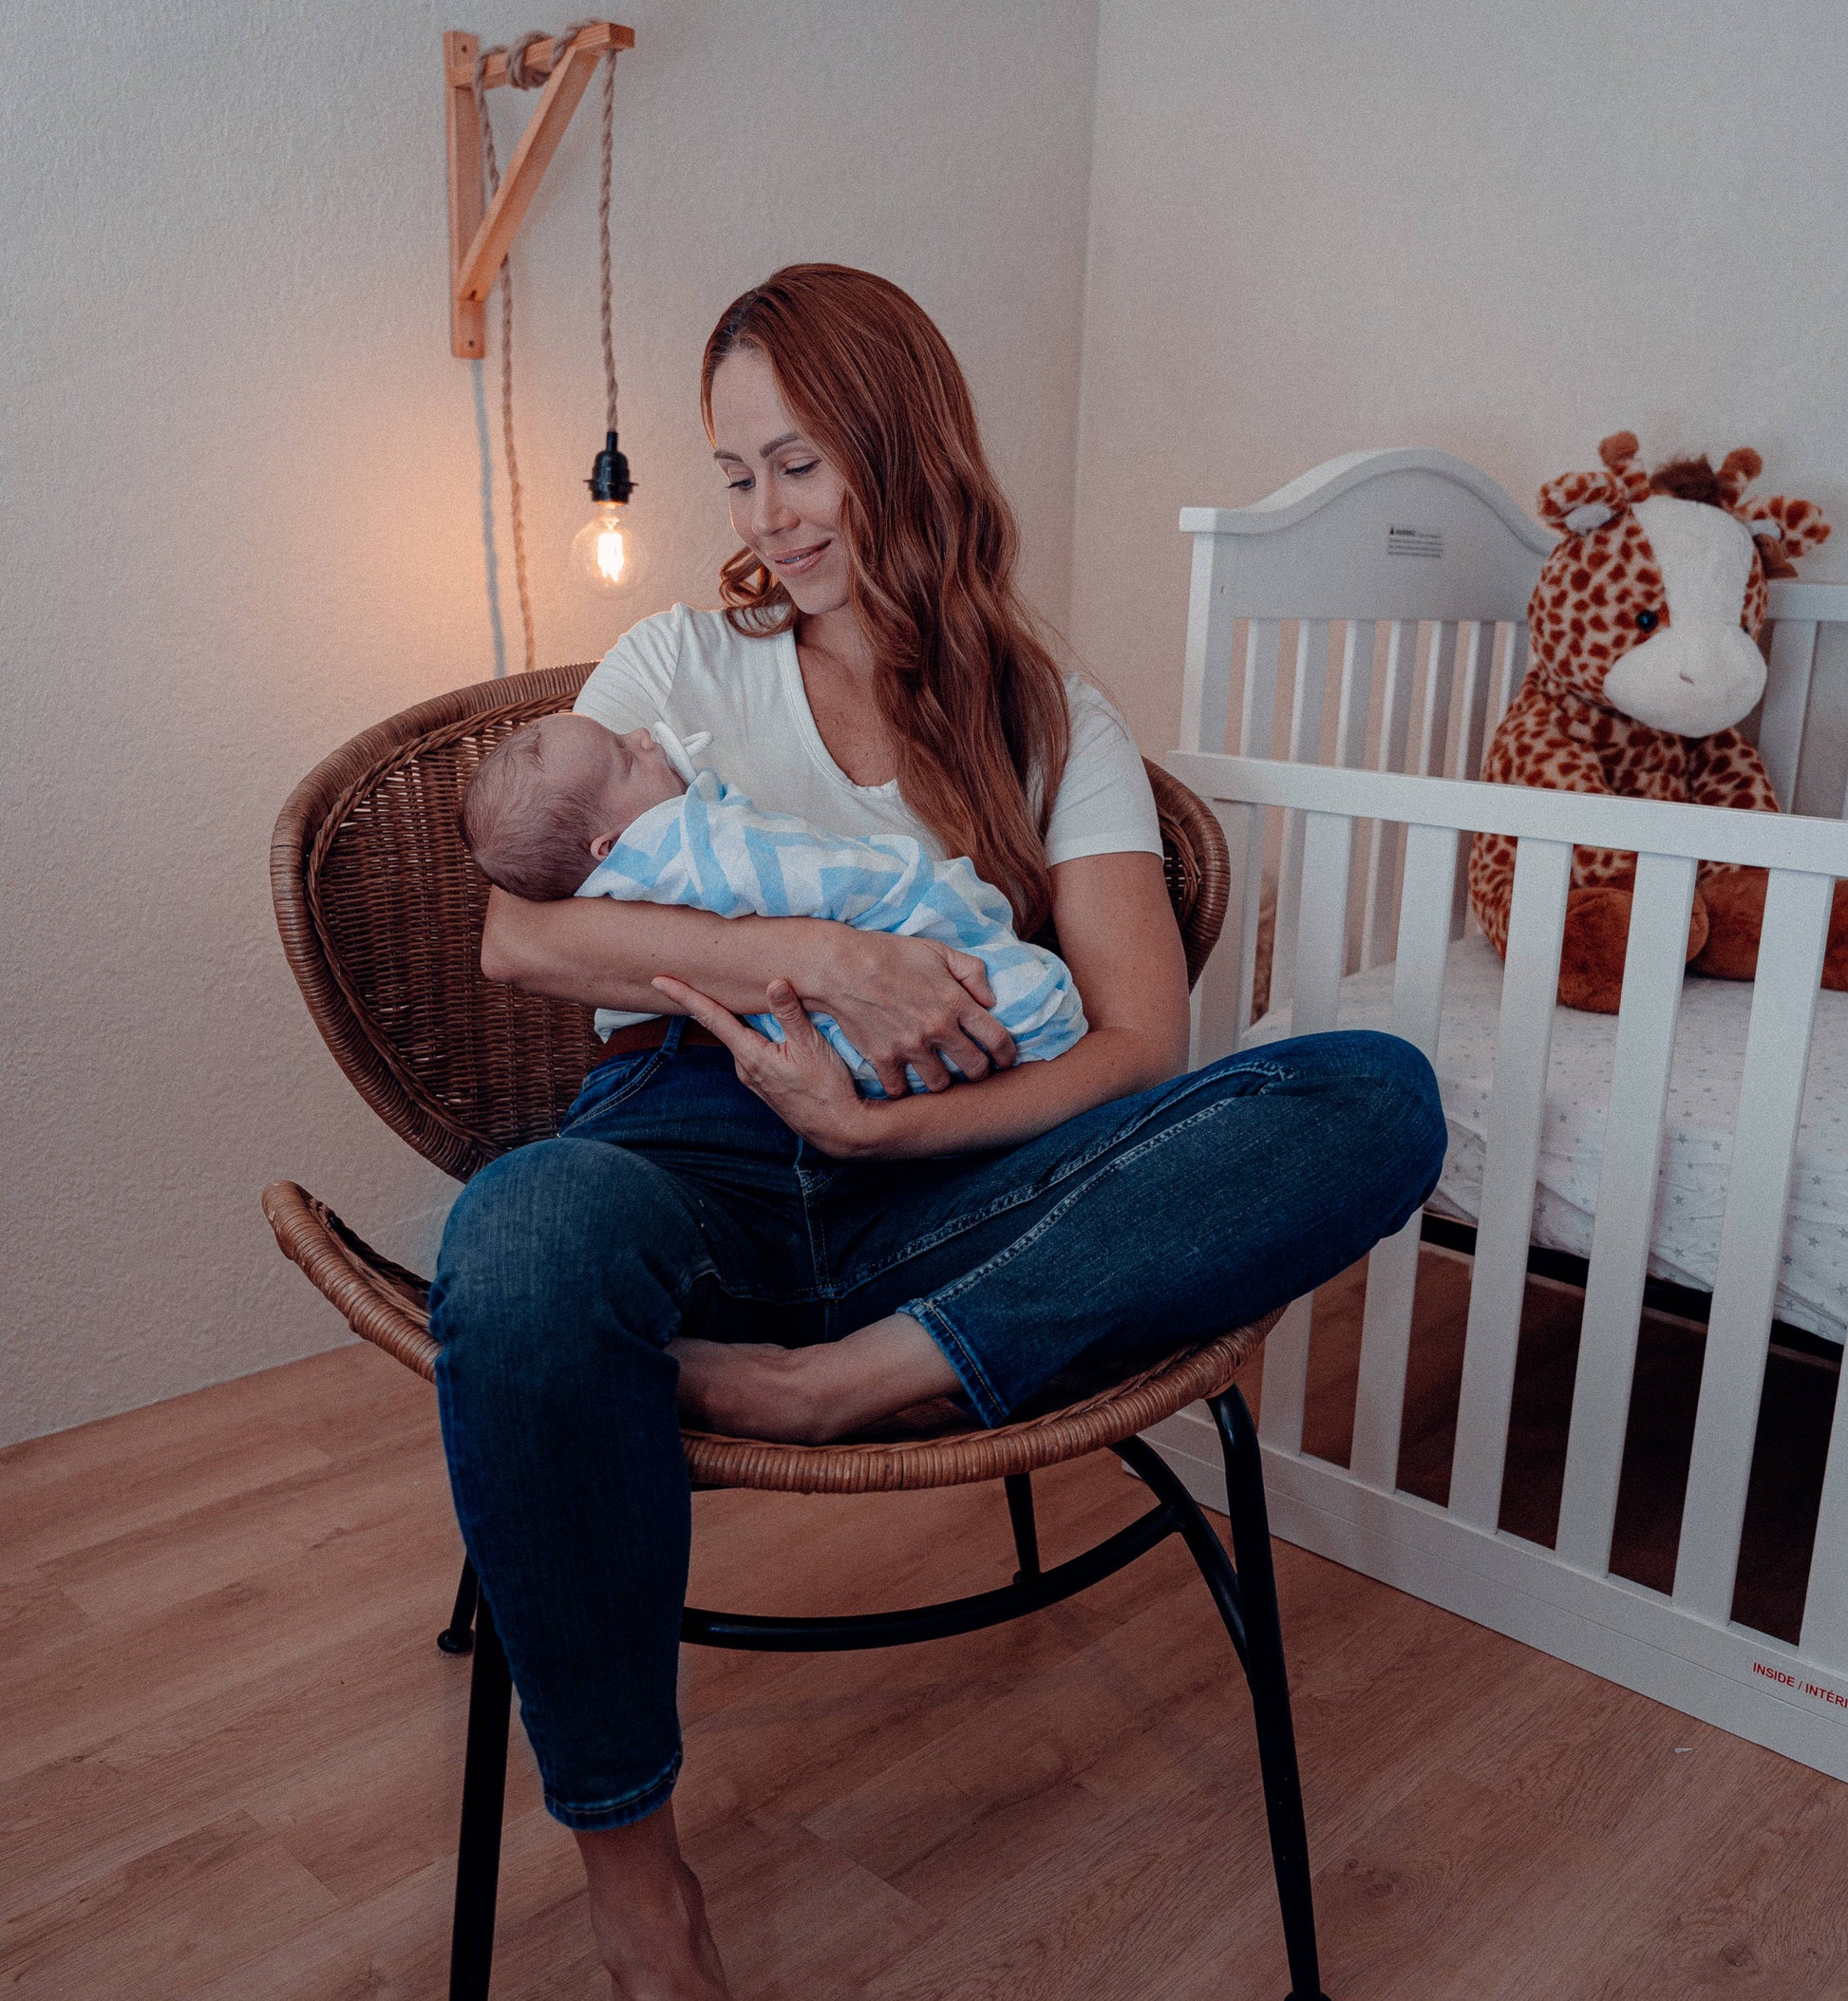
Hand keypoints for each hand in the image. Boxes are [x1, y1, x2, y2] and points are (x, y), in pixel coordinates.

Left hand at [652, 975, 876, 1157]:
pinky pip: (754, 1051)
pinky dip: (756, 1035)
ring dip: (742, 1019)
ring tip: (745, 997)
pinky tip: (771, 1028)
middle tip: (698, 975)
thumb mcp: (812, 1045)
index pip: (710, 1017)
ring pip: (742, 1038)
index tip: (659, 980)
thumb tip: (772, 982)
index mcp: (750, 1055)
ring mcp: (754, 1078)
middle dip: (713, 1002)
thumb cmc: (827, 1088)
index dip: (684, 996)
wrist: (839, 1129)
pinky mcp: (766, 1084)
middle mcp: (745, 1068)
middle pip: (724, 1025)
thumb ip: (790, 1013)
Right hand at [804, 931, 1015, 1099]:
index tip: (1005, 1060)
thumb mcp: (938, 951)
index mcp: (956, 1003)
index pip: (997, 1039)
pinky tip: (906, 1078)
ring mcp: (910, 1047)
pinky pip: (902, 1089)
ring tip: (940, 1073)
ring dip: (944, 1081)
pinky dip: (905, 1088)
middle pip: (975, 1069)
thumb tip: (991, 1000)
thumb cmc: (890, 953)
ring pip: (941, 1084)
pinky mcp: (884, 1058)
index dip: (1008, 1055)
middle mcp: (937, 1029)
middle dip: (980, 1071)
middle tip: (974, 1069)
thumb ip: (972, 972)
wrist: (841, 966)